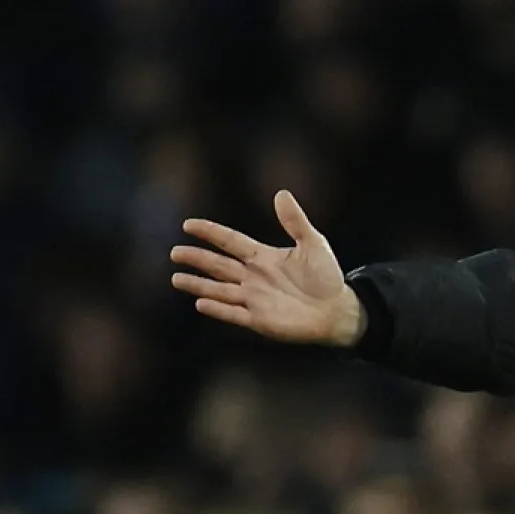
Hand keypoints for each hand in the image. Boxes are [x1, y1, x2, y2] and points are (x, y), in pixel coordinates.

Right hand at [171, 190, 364, 346]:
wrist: (338, 310)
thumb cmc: (327, 277)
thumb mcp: (314, 244)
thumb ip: (295, 221)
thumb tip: (282, 193)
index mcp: (264, 257)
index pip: (231, 242)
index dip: (210, 233)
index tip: (188, 225)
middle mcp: (254, 277)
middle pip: (219, 265)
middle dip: (197, 258)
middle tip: (175, 252)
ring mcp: (254, 299)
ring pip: (219, 290)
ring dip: (199, 284)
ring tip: (177, 278)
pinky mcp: (259, 320)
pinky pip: (234, 314)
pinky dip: (218, 309)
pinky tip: (201, 303)